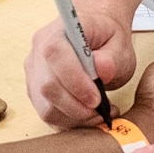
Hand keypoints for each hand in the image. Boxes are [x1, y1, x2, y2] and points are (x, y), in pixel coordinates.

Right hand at [26, 8, 136, 129]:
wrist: (97, 35)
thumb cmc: (108, 38)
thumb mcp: (119, 44)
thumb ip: (112, 57)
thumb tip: (102, 71)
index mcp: (59, 31)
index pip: (56, 54)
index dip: (75, 81)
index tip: (97, 99)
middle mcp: (39, 50)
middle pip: (47, 86)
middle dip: (76, 107)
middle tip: (101, 112)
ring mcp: (34, 71)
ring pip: (45, 106)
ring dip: (74, 118)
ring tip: (98, 114)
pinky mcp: (35, 90)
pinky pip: (47, 114)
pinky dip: (69, 121)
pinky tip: (87, 115)